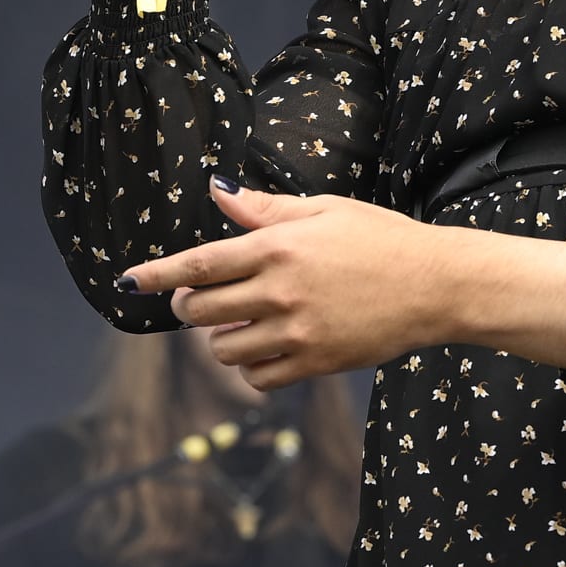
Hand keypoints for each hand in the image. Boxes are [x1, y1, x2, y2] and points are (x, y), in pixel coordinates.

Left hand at [121, 178, 480, 387]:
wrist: (437, 284)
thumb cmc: (381, 238)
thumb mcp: (324, 209)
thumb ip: (265, 208)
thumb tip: (217, 189)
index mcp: (279, 246)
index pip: (200, 263)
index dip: (157, 275)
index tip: (128, 282)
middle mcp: (281, 290)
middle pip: (202, 308)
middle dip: (189, 305)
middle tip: (199, 298)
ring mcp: (298, 331)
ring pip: (224, 348)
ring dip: (220, 336)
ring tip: (240, 321)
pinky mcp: (316, 363)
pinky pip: (258, 377)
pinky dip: (251, 366)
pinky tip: (265, 348)